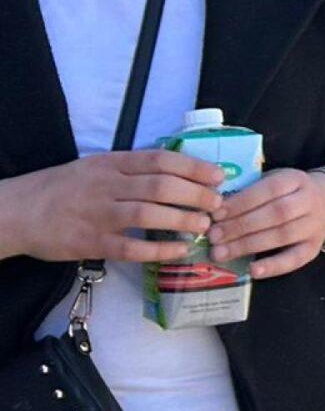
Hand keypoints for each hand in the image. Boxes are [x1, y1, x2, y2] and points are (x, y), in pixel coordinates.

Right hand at [0, 150, 225, 262]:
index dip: (194, 167)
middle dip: (196, 195)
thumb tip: (180, 174)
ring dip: (182, 220)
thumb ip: (133, 169)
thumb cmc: (66, 188)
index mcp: (112, 163)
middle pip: (161, 185)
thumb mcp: (98, 166)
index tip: (219, 177)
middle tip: (217, 204)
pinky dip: (159, 250)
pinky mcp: (90, 242)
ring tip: (203, 226)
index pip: (161, 160)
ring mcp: (98, 214)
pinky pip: (130, 247)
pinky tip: (179, 251)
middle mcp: (108, 185)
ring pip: (148, 214)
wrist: (20, 211)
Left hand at [207, 168, 324, 280]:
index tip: (216, 214)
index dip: (242, 202)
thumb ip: (251, 190)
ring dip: (248, 245)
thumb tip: (214, 207)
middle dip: (241, 225)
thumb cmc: (288, 192)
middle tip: (214, 236)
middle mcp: (310, 201)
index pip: (269, 189)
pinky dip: (274, 266)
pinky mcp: (314, 247)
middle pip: (276, 214)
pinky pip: (295, 259)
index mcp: (296, 179)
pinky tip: (252, 270)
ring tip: (221, 253)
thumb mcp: (275, 180)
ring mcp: (315, 225)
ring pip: (282, 235)